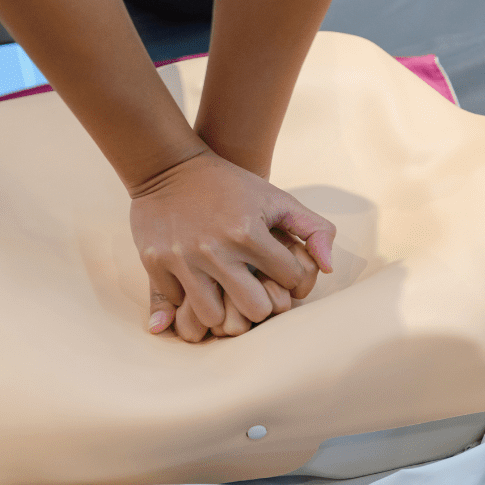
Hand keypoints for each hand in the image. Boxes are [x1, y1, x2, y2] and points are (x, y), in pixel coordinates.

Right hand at [129, 149, 334, 341]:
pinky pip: (178, 305)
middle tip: (256, 292)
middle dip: (260, 305)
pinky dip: (189, 301)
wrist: (170, 167)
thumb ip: (314, 229)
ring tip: (226, 295)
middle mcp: (216, 250)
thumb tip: (329, 269)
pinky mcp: (155, 264)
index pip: (291, 281)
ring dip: (222, 309)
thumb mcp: (277, 199)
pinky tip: (199, 285)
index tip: (284, 275)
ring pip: (213, 317)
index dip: (294, 280)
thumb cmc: (232, 186)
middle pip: (254, 310)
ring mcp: (183, 259)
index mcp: (249, 233)